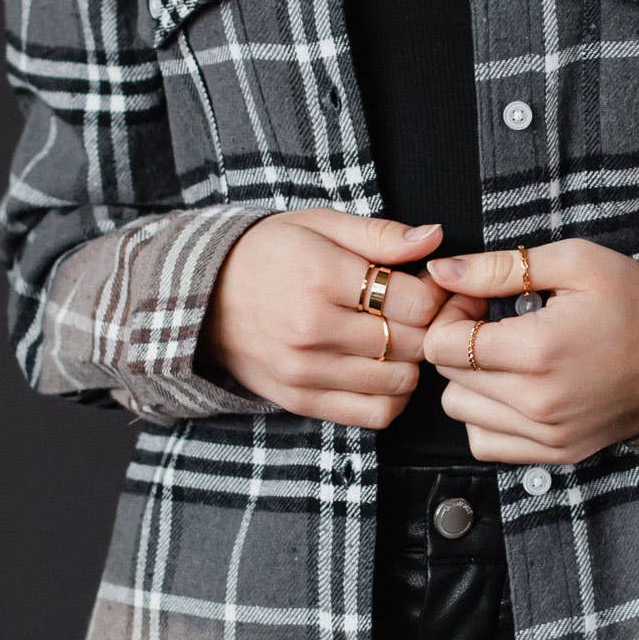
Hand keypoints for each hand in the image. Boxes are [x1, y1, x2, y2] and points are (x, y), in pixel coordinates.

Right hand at [203, 209, 459, 426]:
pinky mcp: (300, 400)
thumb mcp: (318, 224)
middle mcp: (312, 331)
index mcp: (320, 278)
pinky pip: (372, 415)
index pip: (414, 302)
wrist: (202, 296)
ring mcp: (305, 372)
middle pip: (412, 344)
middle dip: (428, 327)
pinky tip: (383, 369)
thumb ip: (379, 234)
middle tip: (421, 312)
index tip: (429, 285)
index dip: (436, 294)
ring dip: (412, 363)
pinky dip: (392, 397)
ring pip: (399, 383)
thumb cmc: (267, 252)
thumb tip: (435, 238)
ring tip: (399, 338)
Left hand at [418, 237, 638, 462]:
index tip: (478, 302)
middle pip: (448, 379)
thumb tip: (441, 272)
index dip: (451, 314)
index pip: (443, 345)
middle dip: (458, 344)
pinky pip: (487, 445)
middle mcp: (538, 402)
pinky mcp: (559, 453)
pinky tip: (513, 389)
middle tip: (493, 323)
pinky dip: (487, 418)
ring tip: (506, 356)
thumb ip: (499, 268)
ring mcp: (549, 434)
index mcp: (538, 351)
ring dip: (471, 382)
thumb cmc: (635, 300)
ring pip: (462, 414)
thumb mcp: (575, 262)